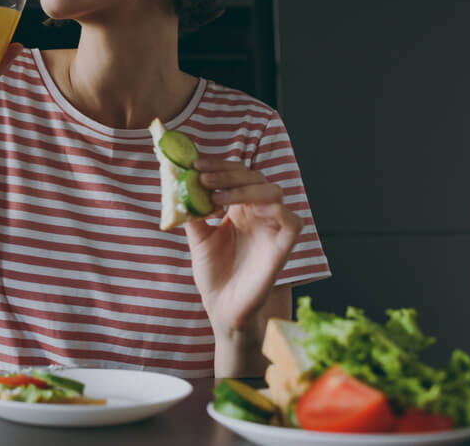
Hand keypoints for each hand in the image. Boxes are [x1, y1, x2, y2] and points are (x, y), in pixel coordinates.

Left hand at [182, 156, 303, 335]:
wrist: (221, 306)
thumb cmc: (212, 272)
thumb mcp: (197, 237)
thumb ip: (192, 211)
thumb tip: (177, 183)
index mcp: (239, 208)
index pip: (236, 174)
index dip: (218, 165)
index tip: (195, 164)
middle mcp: (258, 214)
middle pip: (254, 177)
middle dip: (227, 173)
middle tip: (203, 177)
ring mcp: (272, 229)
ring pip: (274, 192)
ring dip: (246, 188)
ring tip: (217, 197)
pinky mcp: (283, 248)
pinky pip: (292, 221)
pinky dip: (274, 210)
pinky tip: (246, 211)